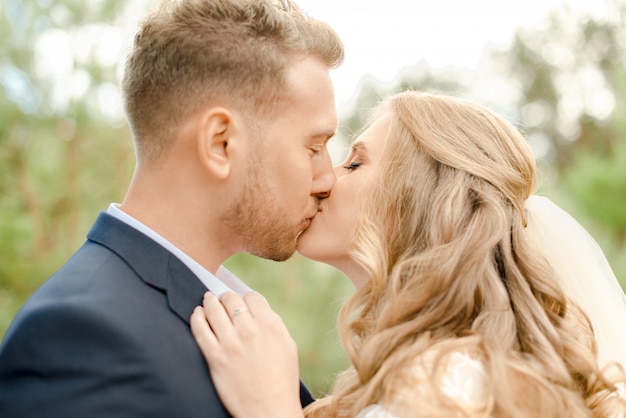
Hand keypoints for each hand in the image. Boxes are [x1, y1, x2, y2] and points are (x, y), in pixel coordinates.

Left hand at [190, 291, 304, 417]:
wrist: (269, 410)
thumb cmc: (282, 381)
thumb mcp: (288, 346)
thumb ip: (274, 325)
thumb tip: (260, 310)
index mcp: (270, 326)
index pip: (252, 297)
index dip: (246, 298)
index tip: (242, 302)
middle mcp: (250, 330)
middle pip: (231, 299)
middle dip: (226, 297)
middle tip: (222, 300)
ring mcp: (231, 343)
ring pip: (214, 310)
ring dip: (209, 302)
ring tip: (207, 300)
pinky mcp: (215, 357)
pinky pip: (200, 329)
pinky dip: (196, 317)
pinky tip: (197, 314)